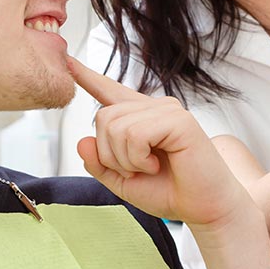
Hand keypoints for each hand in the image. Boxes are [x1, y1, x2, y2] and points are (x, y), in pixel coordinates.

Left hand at [68, 57, 254, 229]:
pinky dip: (138, 158)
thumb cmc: (170, 192)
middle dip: (110, 154)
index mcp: (139, 119)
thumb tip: (83, 140)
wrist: (203, 208)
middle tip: (137, 169)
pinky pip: (135, 134)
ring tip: (150, 167)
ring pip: (116, 127)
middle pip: (103, 117)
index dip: (86, 76)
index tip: (67, 60)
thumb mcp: (123, 182)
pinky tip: (157, 163)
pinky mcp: (178, 120)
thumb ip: (99, 164)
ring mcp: (166, 110)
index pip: (109, 91)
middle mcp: (152, 107)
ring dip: (126, 160)